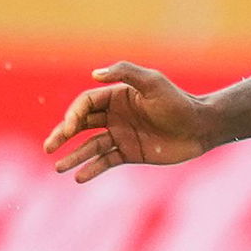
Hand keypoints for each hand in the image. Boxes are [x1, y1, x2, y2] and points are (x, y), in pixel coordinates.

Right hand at [43, 62, 218, 182]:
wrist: (200, 127)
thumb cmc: (178, 102)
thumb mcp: (153, 83)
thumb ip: (125, 73)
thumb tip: (94, 74)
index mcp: (118, 96)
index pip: (86, 104)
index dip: (74, 114)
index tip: (71, 126)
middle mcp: (116, 116)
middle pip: (81, 125)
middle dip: (63, 134)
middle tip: (50, 146)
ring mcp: (121, 135)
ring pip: (89, 146)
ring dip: (73, 156)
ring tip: (58, 167)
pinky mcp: (129, 153)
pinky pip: (104, 162)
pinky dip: (91, 169)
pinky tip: (79, 177)